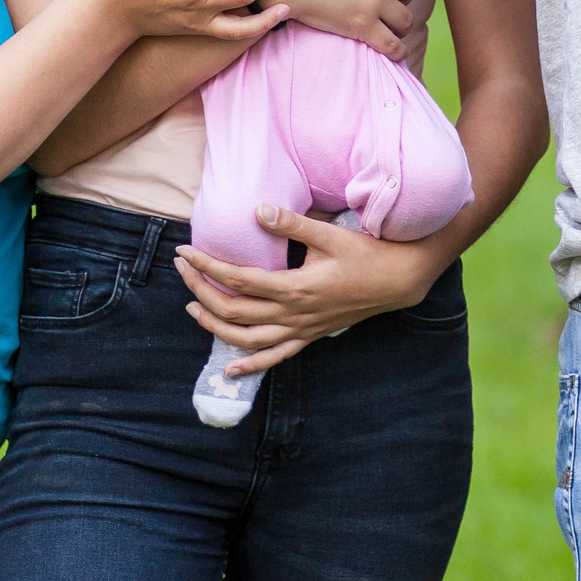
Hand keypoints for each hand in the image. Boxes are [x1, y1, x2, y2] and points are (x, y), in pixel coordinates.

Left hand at [173, 205, 446, 374]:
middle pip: (235, 310)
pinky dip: (251, 365)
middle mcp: (294, 314)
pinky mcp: (311, 335)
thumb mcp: (330, 234)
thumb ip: (292, 224)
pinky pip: (276, 357)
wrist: (398, 280)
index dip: (207, 265)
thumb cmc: (366, 253)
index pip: (238, 279)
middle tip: (182, 270)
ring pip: (248, 339)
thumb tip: (258, 211)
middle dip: (202, 290)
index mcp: (295, 287)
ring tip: (193, 310)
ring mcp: (302, 329)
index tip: (186, 251)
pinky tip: (230, 369)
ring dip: (216, 327)